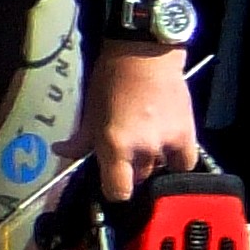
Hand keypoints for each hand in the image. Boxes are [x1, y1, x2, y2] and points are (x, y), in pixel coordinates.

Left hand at [78, 40, 195, 201]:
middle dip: (130, 171)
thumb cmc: (110, 82)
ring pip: (160, 170)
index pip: (118, 190)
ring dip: (151, 163)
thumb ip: (79, 140)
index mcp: (115, 145)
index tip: (111, 183)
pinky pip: (184, 162)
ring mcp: (168, 143)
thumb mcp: (89, 112)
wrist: (144, 58)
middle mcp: (143, 149)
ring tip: (145, 145)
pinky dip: (175, 160)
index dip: (113, 191)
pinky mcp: (188, 135)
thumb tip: (61, 152)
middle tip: (125, 155)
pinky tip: (167, 150)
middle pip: (138, 179)